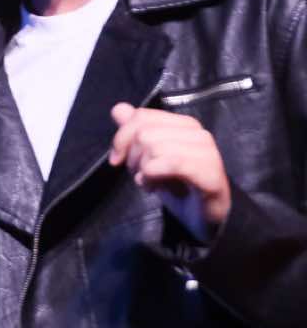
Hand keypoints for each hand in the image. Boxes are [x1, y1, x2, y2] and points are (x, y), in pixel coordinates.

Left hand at [110, 103, 231, 238]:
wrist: (202, 218)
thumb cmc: (176, 186)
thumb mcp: (147, 158)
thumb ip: (134, 132)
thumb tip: (119, 109)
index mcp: (184, 125)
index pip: (141, 116)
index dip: (121, 138)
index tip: (117, 159)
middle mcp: (198, 134)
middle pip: (144, 133)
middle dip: (132, 158)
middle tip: (141, 175)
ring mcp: (208, 153)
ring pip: (155, 148)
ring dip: (143, 171)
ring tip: (150, 184)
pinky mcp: (211, 174)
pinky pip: (172, 163)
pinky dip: (153, 176)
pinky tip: (154, 188)